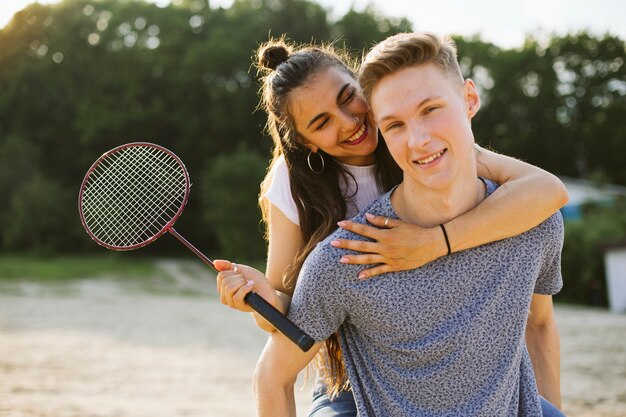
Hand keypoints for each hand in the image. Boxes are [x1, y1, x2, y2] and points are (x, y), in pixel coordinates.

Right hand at [214, 260, 277, 311]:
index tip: (241, 273)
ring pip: (228, 289)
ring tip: (249, 284)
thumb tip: (214, 262)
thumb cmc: (257, 281)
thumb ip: (228, 266)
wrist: (269, 292)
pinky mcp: (239, 307)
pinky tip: (251, 286)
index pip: (221, 276)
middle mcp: (226, 295)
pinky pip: (236, 296)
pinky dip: (245, 288)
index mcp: (225, 286)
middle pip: (224, 282)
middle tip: (246, 279)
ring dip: (241, 283)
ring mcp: (232, 302)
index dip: (232, 271)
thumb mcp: (243, 270)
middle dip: (238, 277)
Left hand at [331, 213, 446, 278]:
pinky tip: (359, 275)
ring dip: (353, 259)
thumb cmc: (415, 231)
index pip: (364, 229)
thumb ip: (381, 221)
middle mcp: (385, 247)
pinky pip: (379, 271)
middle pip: (362, 245)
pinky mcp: (394, 267)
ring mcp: (389, 258)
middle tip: (333, 243)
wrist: (431, 244)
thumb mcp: (398, 224)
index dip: (351, 226)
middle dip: (346, 244)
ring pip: (367, 259)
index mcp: (386, 235)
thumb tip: (367, 216)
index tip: (340, 224)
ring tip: (341, 259)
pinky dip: (369, 273)